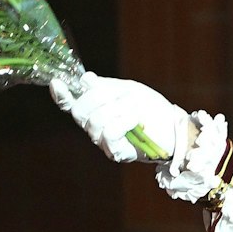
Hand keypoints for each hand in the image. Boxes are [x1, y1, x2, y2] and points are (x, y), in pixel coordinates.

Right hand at [49, 71, 192, 163]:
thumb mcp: (128, 90)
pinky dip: (124, 121)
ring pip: (95, 120)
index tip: (57, 82)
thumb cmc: (151, 108)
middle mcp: (94, 126)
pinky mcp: (116, 152)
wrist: (174, 127)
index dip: (60, 95)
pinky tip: (136, 121)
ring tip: (135, 109)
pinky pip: (109, 132)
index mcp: (94, 109)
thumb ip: (105, 86)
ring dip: (118, 109)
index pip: (69, 104)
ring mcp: (103, 141)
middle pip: (79, 111)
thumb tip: (85, 79)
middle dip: (98, 98)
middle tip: (120, 96)